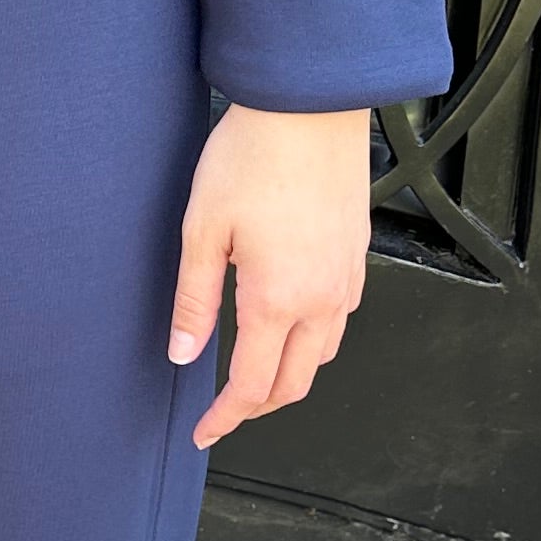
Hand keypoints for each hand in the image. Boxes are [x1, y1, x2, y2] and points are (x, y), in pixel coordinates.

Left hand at [167, 104, 372, 448]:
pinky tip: (286, 326)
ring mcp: (346, 281)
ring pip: (321, 356)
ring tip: (252, 371)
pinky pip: (338, 321)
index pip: (251, 387)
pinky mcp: (357, 259)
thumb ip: (194, 300)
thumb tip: (183, 353)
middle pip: (294, 384)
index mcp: (277, 300)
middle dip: (257, 407)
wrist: (310, 107)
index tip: (204, 432)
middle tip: (223, 411)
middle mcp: (321, 299)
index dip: (225, 418)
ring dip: (288, 376)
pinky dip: (312, 342)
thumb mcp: (202, 230)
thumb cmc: (254, 157)